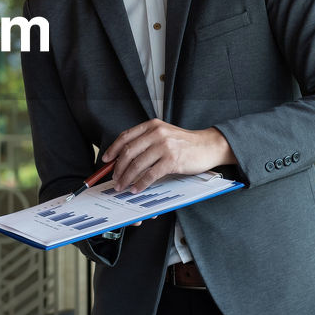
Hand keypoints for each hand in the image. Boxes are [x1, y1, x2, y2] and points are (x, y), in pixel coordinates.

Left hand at [103, 120, 234, 192]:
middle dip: (118, 168)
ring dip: (127, 178)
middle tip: (114, 178)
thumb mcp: (164, 134)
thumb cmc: (185, 143)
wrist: (208, 146)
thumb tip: (124, 158)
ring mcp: (164, 146)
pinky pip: (151, 174)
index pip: (125, 136)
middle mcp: (156, 133)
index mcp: (152, 126)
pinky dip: (141, 183)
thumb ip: (146, 141)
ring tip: (122, 186)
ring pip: (137, 164)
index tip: (106, 160)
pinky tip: (136, 189)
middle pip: (128, 152)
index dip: (113, 149)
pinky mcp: (172, 160)